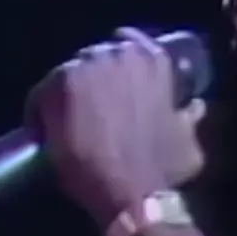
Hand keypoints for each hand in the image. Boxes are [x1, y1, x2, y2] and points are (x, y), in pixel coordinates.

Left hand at [25, 28, 206, 228]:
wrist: (132, 193)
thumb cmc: (164, 166)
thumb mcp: (187, 136)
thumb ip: (190, 115)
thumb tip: (196, 105)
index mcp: (152, 58)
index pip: (128, 42)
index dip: (119, 68)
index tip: (117, 88)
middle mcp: (116, 53)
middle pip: (94, 58)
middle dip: (93, 80)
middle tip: (94, 109)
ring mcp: (83, 67)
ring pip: (67, 74)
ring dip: (68, 95)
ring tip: (69, 123)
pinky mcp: (54, 88)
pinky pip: (40, 95)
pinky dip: (40, 113)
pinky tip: (45, 134)